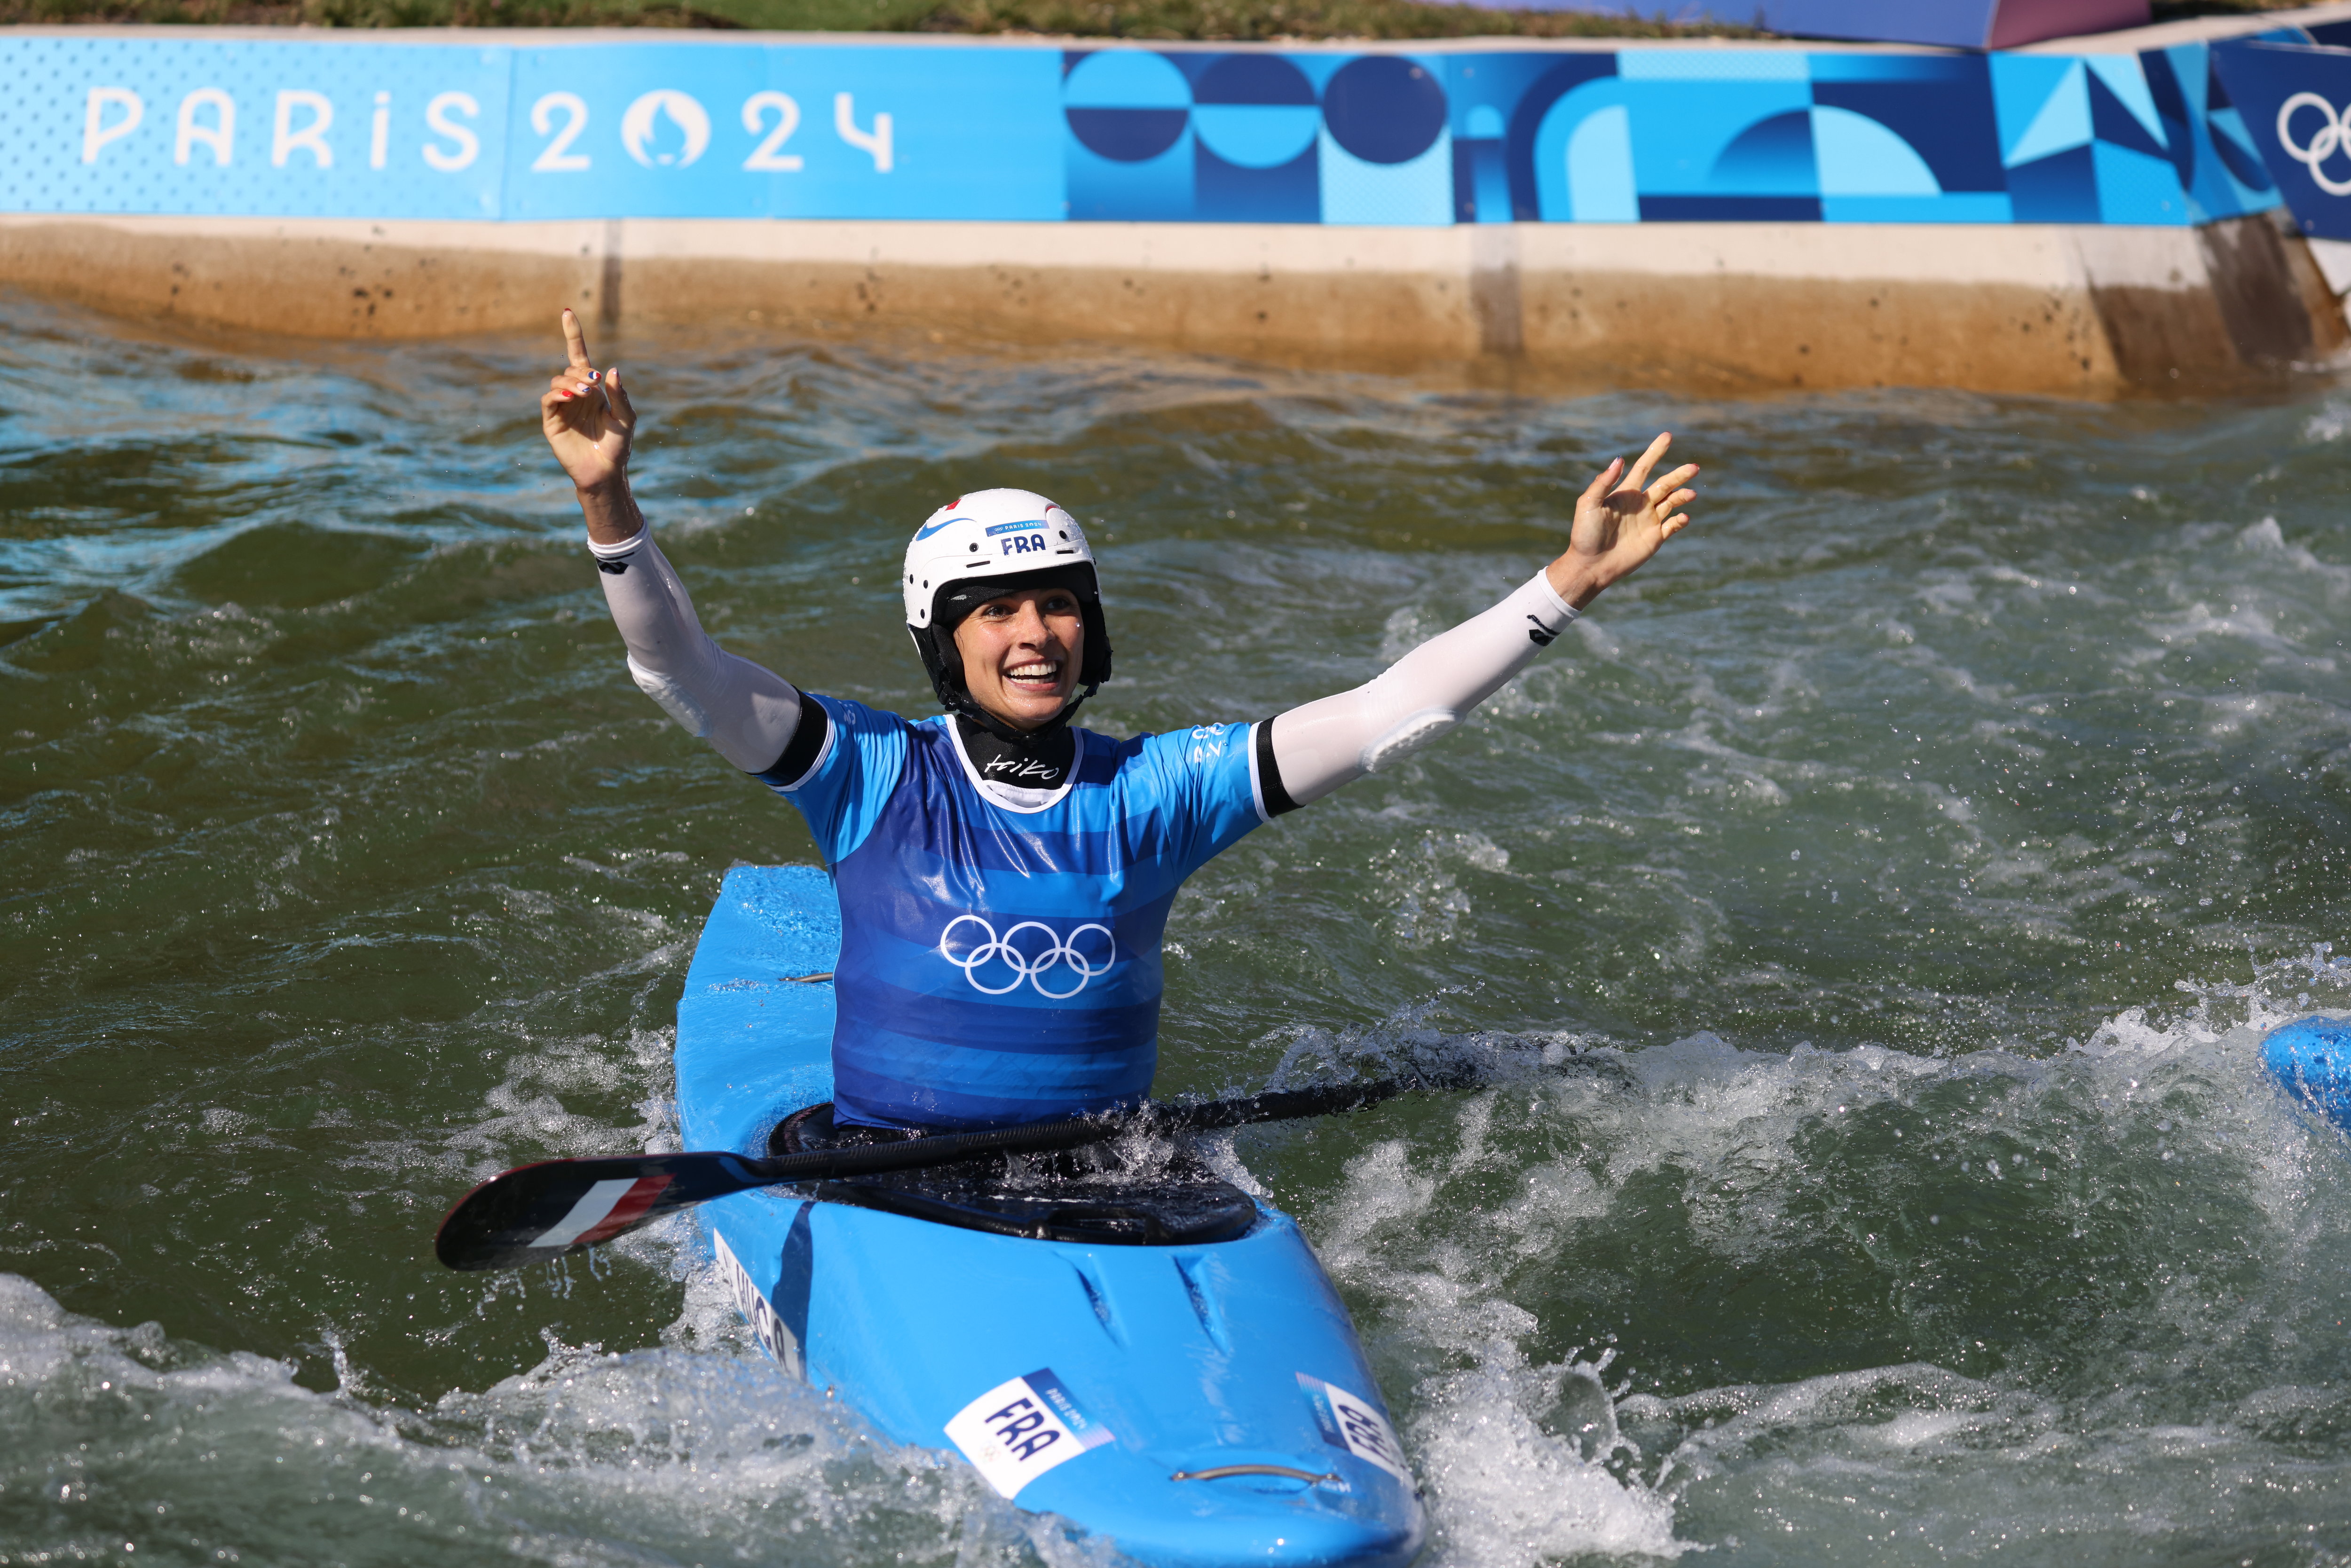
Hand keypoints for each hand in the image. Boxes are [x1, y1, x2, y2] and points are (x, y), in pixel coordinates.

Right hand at [540, 307, 635, 501]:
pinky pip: (548, 400)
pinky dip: (558, 394)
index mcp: (593, 390)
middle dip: (582, 372)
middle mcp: (575, 395)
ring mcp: (562, 407)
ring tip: (586, 394)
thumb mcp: (626, 418)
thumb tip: (611, 369)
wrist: (606, 473)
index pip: (579, 357)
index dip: (573, 335)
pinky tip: (572, 398)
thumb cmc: (618, 447)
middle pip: (570, 369)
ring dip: (572, 383)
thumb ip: (620, 395)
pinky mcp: (551, 422)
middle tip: (595, 385)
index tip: (567, 312)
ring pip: (557, 382)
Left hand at [1546, 433, 1696, 610]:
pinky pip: (1673, 526)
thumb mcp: (1588, 504)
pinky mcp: (1654, 539)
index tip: (1667, 436)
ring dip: (1683, 496)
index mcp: (1625, 493)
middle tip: (1694, 468)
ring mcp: (1649, 521)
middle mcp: (1640, 505)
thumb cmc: (1585, 534)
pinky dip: (1681, 520)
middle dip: (1679, 475)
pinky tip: (1683, 517)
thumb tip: (1620, 459)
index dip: (1655, 451)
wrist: (1590, 565)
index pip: (1644, 467)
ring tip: (1690, 494)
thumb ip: (1603, 482)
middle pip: (1665, 484)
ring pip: (1672, 503)